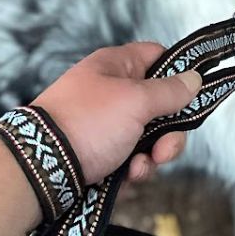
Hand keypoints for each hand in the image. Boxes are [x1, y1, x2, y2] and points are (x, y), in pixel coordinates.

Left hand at [32, 43, 200, 185]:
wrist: (40, 169)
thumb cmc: (86, 123)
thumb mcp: (136, 101)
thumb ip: (170, 91)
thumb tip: (194, 78)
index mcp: (116, 66)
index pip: (157, 57)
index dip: (178, 72)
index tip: (192, 93)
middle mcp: (110, 93)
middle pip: (159, 106)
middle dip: (168, 133)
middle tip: (163, 149)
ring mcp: (104, 125)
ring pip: (147, 139)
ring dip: (151, 157)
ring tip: (137, 168)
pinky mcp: (98, 154)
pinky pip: (129, 160)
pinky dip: (132, 171)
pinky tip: (124, 178)